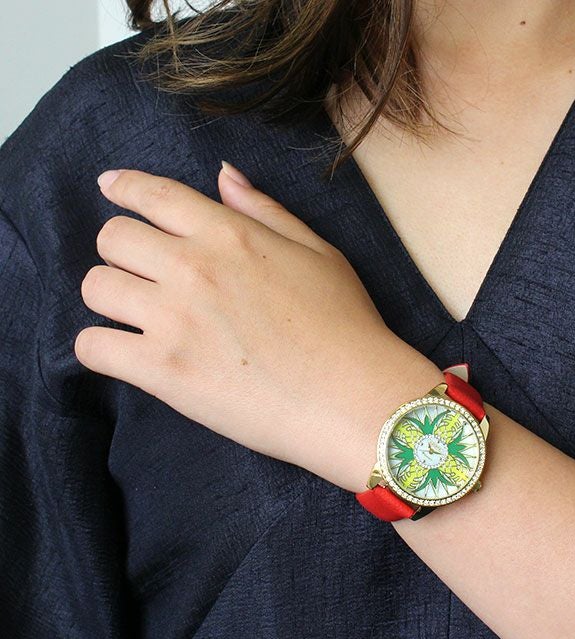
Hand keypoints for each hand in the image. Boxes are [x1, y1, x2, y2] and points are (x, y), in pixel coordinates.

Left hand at [76, 163, 442, 490]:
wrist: (353, 398)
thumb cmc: (346, 326)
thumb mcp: (319, 253)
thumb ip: (265, 210)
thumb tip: (223, 176)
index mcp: (230, 234)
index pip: (154, 194)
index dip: (125, 188)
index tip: (111, 188)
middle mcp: (193, 267)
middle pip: (113, 238)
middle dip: (122, 251)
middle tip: (144, 273)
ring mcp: (174, 319)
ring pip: (97, 288)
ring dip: (112, 299)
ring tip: (137, 316)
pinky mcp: (163, 372)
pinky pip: (93, 348)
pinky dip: (101, 350)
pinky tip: (128, 354)